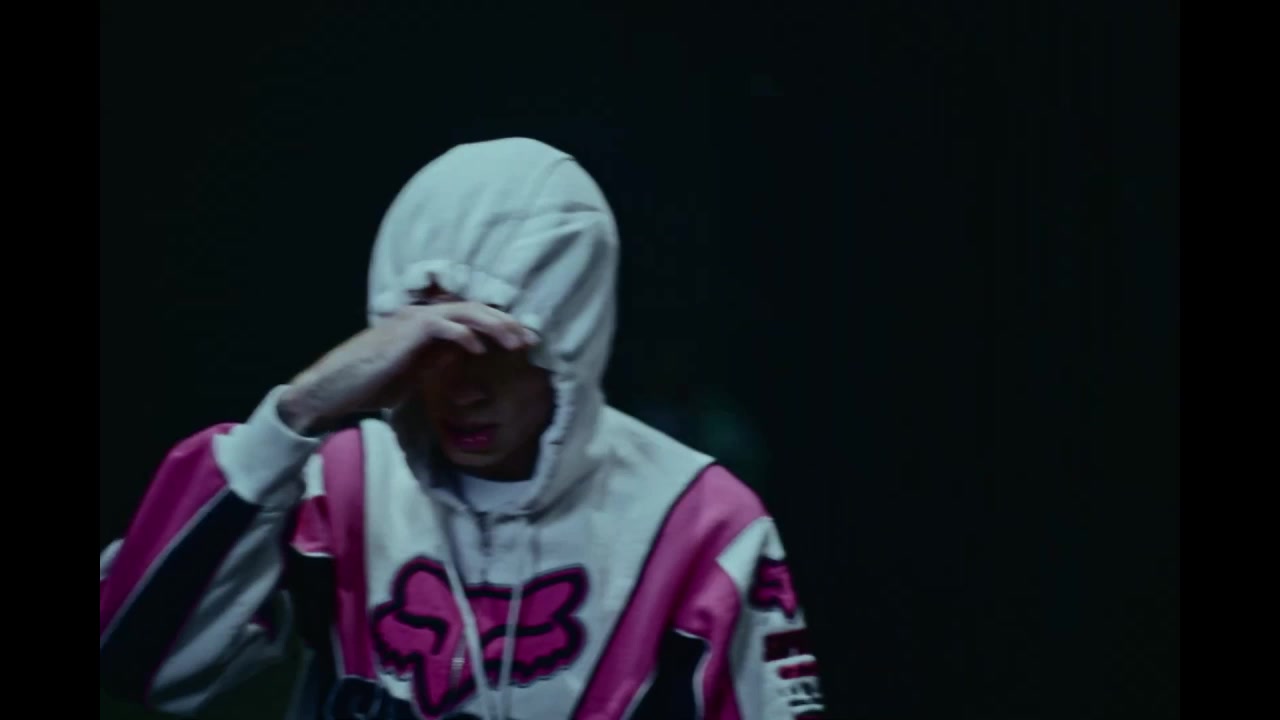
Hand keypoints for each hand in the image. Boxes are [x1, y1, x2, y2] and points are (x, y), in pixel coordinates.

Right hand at [278, 302, 536, 434]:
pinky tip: (478, 348)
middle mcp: (420, 316)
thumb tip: (467, 350)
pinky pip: (440, 326)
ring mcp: (412, 321)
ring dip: (492, 325)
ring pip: (462, 312)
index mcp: (425, 325)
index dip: (499, 326)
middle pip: (473, 309)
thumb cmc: (371, 383)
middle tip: (531, 338)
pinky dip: (462, 334)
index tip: (524, 341)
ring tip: (514, 341)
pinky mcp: (405, 333)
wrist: (334, 389)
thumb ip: (439, 358)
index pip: (470, 318)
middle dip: (505, 322)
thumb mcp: (415, 372)